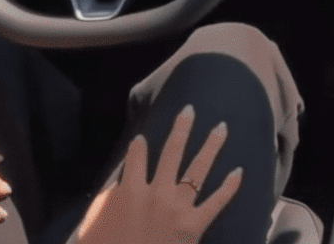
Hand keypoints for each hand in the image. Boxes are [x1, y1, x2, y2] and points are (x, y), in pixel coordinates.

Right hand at [75, 105, 241, 243]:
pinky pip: (217, 202)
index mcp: (129, 191)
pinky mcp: (195, 225)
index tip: (143, 139)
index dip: (139, 147)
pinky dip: (229, 187)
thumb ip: (107, 202)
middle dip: (181, 128)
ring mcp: (178, 207)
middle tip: (190, 109)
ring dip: (211, 146)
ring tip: (221, 127)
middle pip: (171, 152)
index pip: (136, 157)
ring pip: (198, 168)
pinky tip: (239, 171)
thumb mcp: (93, 225)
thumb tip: (119, 187)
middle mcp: (156, 192)